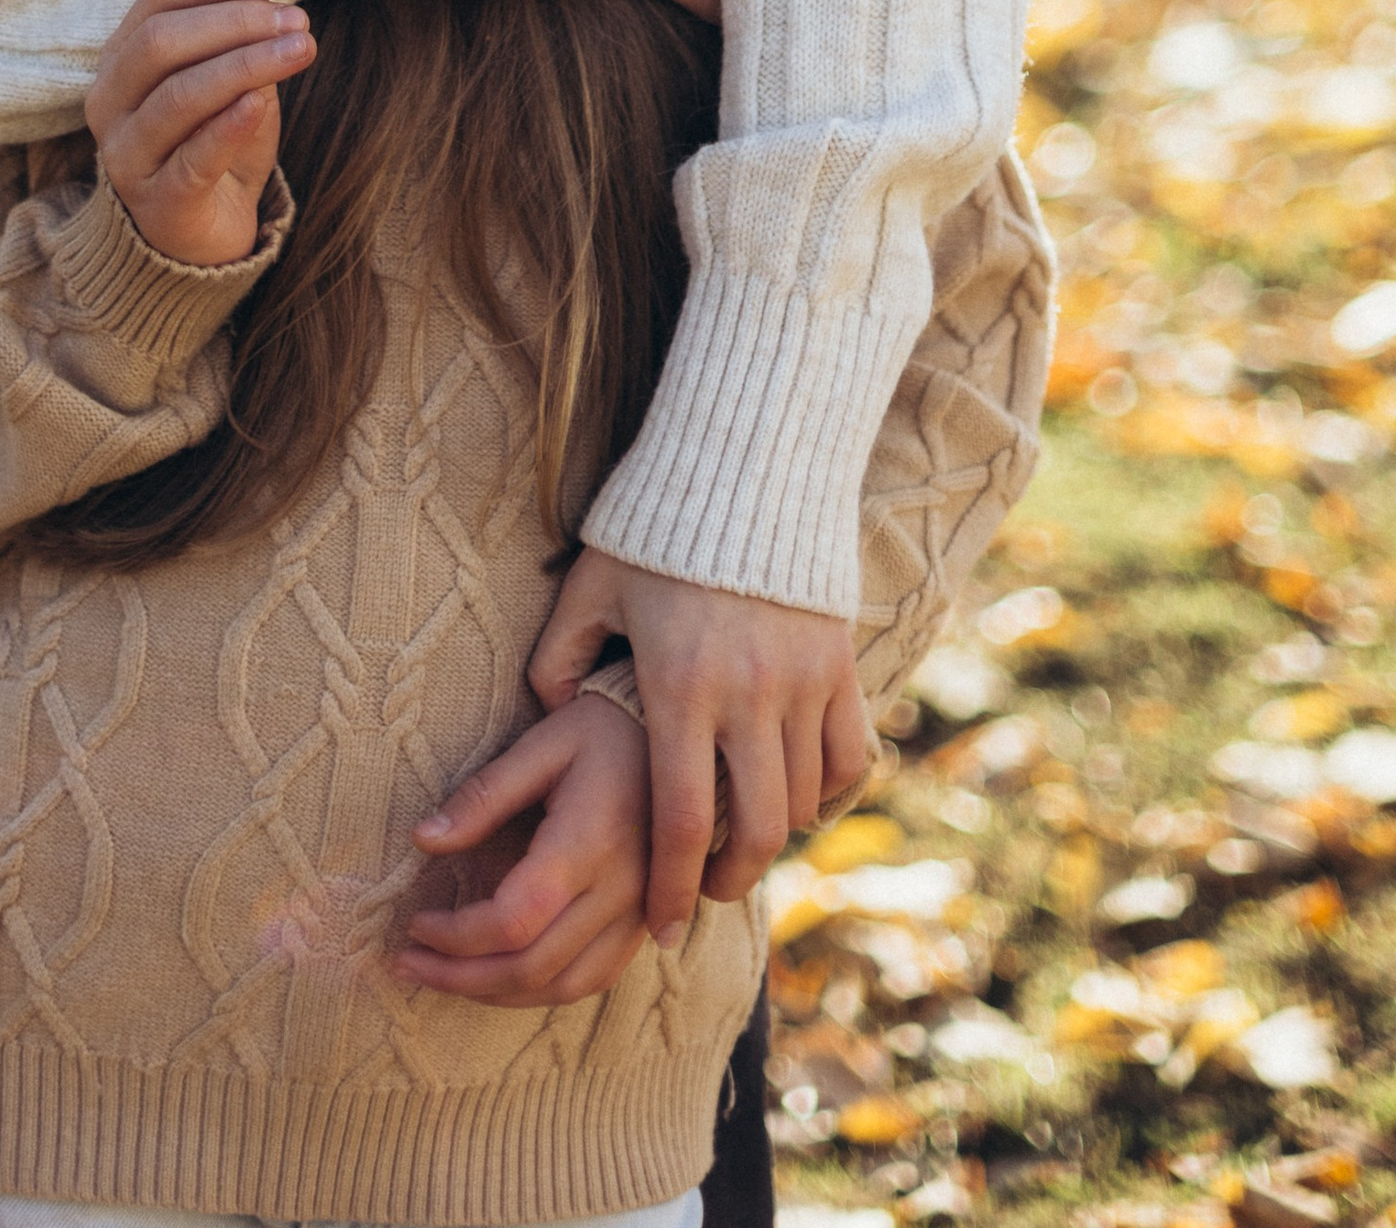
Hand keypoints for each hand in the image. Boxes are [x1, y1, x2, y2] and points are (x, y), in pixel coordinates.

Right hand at [85, 0, 312, 266]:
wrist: (201, 234)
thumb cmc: (214, 142)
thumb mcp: (231, 84)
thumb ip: (241, 45)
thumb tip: (275, 6)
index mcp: (122, 57)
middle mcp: (110, 101)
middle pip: (161, 41)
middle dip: (235, 21)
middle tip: (295, 19)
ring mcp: (126, 154)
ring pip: (178, 95)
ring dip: (245, 65)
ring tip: (300, 49)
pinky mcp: (156, 202)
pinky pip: (192, 157)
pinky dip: (229, 125)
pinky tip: (262, 102)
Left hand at [395, 692, 652, 1002]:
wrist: (683, 740)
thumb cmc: (602, 731)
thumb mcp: (541, 746)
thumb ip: (483, 797)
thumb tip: (422, 839)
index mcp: (588, 844)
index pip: (514, 919)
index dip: (456, 935)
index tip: (414, 923)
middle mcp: (620, 890)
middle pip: (533, 966)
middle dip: (461, 977)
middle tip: (410, 964)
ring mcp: (638, 913)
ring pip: (563, 986)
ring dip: (497, 994)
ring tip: (445, 979)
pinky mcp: (645, 921)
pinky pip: (593, 979)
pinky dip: (542, 990)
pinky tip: (504, 978)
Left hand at [529, 552, 868, 938]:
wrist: (746, 466)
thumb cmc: (654, 530)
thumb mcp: (591, 585)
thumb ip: (559, 654)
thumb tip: (547, 709)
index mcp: (679, 687)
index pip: (679, 821)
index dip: (670, 887)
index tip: (659, 929)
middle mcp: (748, 696)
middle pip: (753, 831)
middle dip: (724, 880)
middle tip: (701, 893)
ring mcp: (803, 684)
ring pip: (800, 802)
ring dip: (769, 837)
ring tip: (738, 842)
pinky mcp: (841, 666)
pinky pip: (848, 759)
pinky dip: (825, 793)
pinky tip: (796, 797)